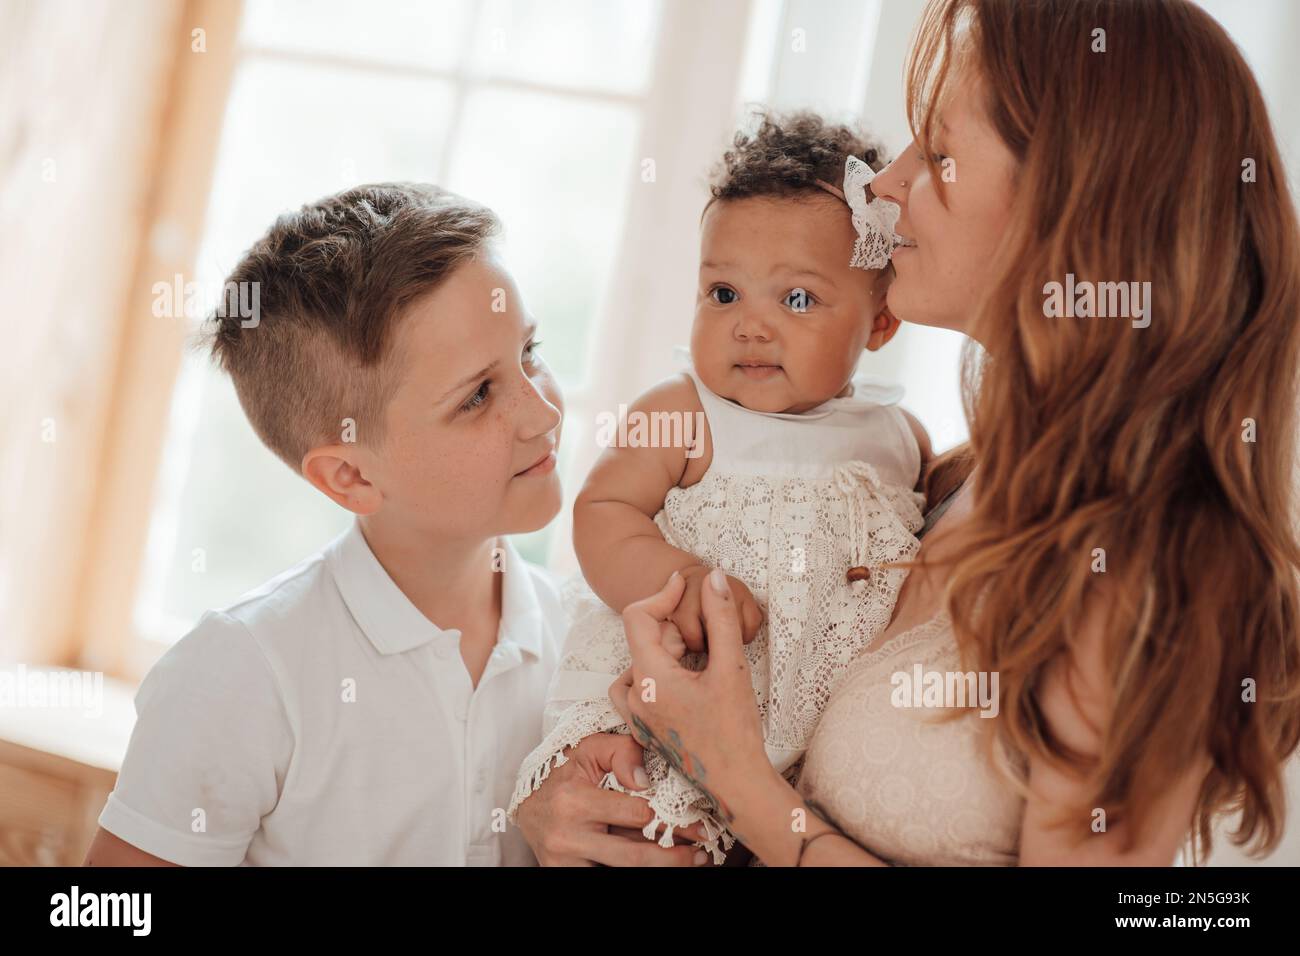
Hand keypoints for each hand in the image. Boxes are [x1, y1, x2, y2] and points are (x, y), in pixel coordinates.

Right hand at [515, 732, 710, 866]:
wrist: (530, 808)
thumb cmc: (565, 776)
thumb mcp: (589, 750)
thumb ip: (622, 751)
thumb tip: (646, 780)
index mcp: (576, 800)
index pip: (637, 815)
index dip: (673, 822)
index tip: (699, 824)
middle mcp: (569, 835)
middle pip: (634, 855)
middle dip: (674, 857)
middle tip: (703, 853)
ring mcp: (566, 862)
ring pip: (623, 871)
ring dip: (662, 869)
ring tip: (691, 862)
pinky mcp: (564, 874)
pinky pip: (606, 876)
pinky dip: (636, 872)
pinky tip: (660, 866)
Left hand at [613, 569, 768, 825]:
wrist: (736, 784)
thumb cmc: (735, 731)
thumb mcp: (731, 667)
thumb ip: (721, 617)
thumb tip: (711, 577)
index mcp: (650, 677)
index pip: (638, 617)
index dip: (662, 594)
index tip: (687, 584)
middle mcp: (635, 695)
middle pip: (642, 640)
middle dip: (674, 627)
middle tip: (708, 634)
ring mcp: (637, 715)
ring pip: (638, 663)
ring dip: (665, 650)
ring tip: (697, 658)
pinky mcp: (645, 727)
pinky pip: (639, 687)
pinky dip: (658, 673)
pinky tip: (687, 679)